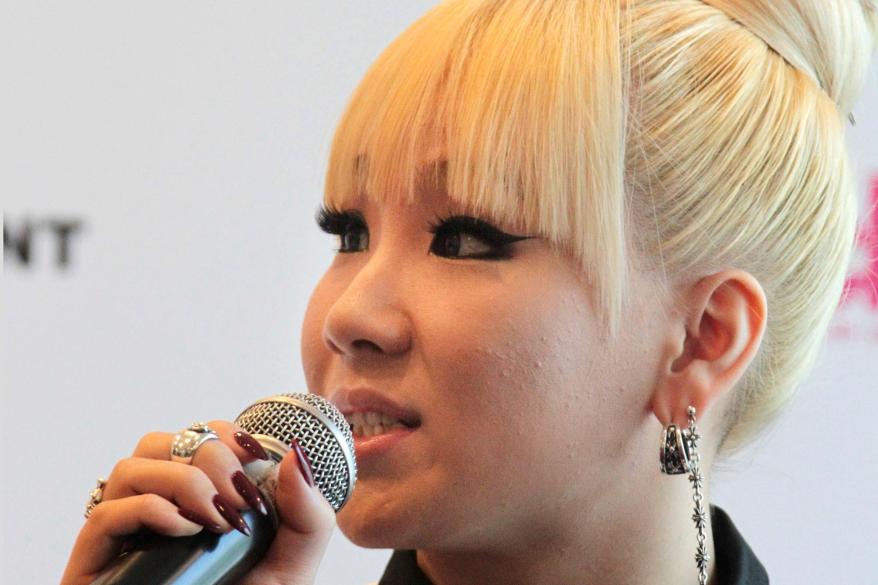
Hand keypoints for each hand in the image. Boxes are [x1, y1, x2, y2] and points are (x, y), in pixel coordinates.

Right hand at [61, 420, 335, 584]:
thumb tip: (294, 455)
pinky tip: (185, 529)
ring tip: (215, 518)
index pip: (196, 436)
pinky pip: (105, 513)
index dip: (224, 434)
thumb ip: (307, 514)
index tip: (254, 455)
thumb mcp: (293, 565)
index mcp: (196, 499)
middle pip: (161, 443)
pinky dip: (149, 508)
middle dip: (210, 458)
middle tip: (240, 500)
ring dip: (181, 481)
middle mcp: (156, 509)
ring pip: (129, 468)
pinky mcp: (95, 563)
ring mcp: (123, 536)